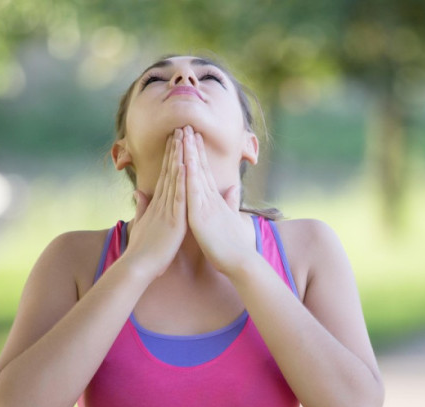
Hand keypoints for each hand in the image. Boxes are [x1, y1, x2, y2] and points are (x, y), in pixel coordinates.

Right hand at [124, 128, 186, 278]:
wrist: (139, 266)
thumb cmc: (143, 249)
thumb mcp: (143, 224)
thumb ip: (142, 207)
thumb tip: (139, 192)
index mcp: (159, 204)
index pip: (167, 175)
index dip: (171, 156)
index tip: (176, 139)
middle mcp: (163, 203)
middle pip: (171, 171)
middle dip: (176, 149)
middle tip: (181, 128)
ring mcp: (168, 210)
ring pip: (174, 179)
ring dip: (179, 157)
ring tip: (183, 137)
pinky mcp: (173, 220)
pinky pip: (179, 197)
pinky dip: (182, 181)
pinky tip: (185, 165)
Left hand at [182, 126, 254, 275]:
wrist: (240, 262)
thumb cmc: (234, 246)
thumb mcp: (229, 220)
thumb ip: (230, 203)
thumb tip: (233, 190)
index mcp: (213, 201)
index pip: (203, 173)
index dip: (198, 154)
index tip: (193, 137)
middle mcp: (210, 199)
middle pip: (200, 168)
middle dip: (193, 146)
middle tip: (186, 125)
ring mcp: (206, 206)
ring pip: (196, 175)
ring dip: (190, 154)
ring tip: (184, 134)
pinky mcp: (201, 216)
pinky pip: (194, 192)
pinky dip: (189, 176)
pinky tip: (184, 161)